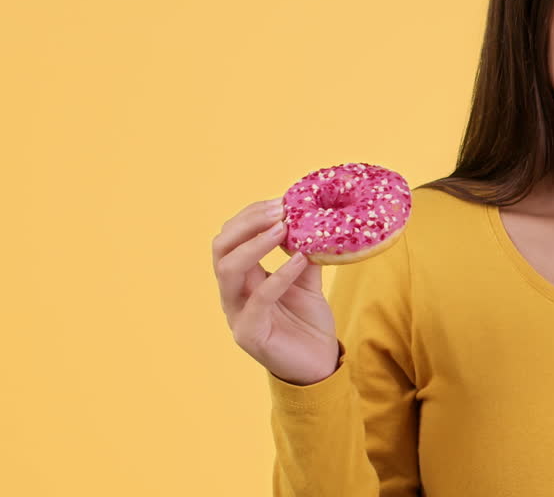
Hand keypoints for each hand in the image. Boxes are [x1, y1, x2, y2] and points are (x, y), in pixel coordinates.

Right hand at [212, 196, 339, 385]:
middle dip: (247, 223)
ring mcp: (237, 313)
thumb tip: (311, 220)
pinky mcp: (250, 333)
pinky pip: (259, 298)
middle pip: (221, 248)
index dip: (251, 216)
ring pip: (228, 269)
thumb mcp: (307, 280)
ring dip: (255, 243)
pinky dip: (279, 275)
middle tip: (280, 210)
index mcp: (243, 278)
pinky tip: (299, 260)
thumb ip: (303, 253)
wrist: (320, 364)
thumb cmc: (308, 322)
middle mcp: (233, 293)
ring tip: (283, 227)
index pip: (231, 238)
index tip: (282, 201)